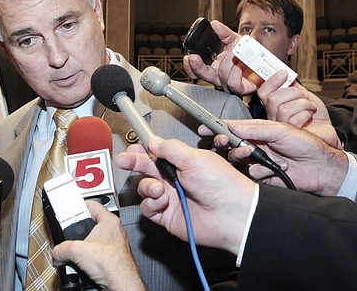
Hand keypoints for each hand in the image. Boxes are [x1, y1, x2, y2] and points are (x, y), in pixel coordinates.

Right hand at [52, 201, 145, 290]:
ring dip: (83, 249)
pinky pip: (96, 255)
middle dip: (78, 233)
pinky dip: (88, 260)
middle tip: (69, 237)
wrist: (121, 284)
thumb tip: (57, 254)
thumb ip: (61, 249)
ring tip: (75, 254)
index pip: (92, 205)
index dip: (79, 205)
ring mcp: (114, 245)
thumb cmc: (112, 264)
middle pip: (90, 225)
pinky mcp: (112, 259)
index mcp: (109, 221)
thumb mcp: (77, 251)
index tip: (70, 209)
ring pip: (93, 242)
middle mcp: (114, 231)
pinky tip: (83, 265)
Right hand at [114, 137, 254, 255]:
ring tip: (159, 188)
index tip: (133, 145)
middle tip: (125, 160)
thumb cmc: (222, 185)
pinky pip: (148, 208)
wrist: (232, 214)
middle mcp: (175, 179)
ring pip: (145, 188)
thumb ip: (170, 149)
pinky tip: (163, 201)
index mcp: (183, 162)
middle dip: (134, 162)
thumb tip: (153, 141)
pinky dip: (152, 203)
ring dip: (147, 186)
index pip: (157, 152)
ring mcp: (170, 198)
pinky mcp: (167, 215)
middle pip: (146, 168)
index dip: (143, 149)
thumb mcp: (194, 158)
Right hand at [208, 120, 347, 195]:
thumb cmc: (306, 144)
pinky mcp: (263, 176)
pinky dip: (260, 170)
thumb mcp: (280, 130)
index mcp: (258, 131)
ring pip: (238, 160)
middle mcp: (256, 145)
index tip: (204, 127)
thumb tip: (233, 126)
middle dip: (226, 143)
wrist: (322, 167)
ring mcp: (259, 160)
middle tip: (224, 142)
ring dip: (243, 156)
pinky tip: (275, 168)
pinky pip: (251, 174)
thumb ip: (255, 129)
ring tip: (254, 154)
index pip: (233, 127)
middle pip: (231, 144)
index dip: (217, 127)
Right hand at [257, 73, 340, 146]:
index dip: (272, 82)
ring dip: (303, 103)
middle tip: (304, 95)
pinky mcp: (290, 136)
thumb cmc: (315, 115)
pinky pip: (294, 120)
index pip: (264, 93)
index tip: (284, 73)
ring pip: (283, 109)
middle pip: (272, 99)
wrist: (326, 131)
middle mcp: (273, 118)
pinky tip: (310, 115)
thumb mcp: (304, 95)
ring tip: (310, 106)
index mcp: (274, 106)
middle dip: (293, 92)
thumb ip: (292, 86)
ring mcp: (280, 128)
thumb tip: (284, 74)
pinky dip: (306, 114)